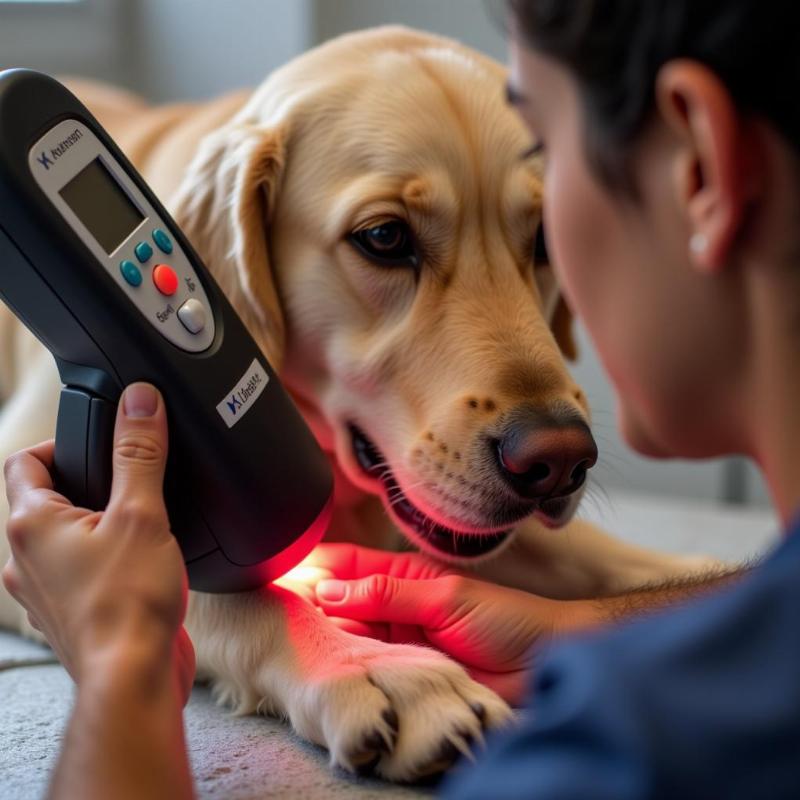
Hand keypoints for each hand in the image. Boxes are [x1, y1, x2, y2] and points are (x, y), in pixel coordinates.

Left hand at [1, 383, 194, 704]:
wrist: (134, 677)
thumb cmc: (129, 605)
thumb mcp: (142, 513)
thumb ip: (139, 453)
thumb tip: (140, 402)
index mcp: (32, 525)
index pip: (24, 463)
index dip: (58, 443)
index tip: (94, 442)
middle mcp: (25, 558)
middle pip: (44, 500)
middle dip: (87, 485)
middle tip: (128, 483)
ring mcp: (43, 590)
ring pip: (61, 538)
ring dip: (94, 524)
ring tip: (137, 525)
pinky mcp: (67, 612)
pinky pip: (76, 570)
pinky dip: (101, 558)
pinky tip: (138, 564)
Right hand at [290, 543, 596, 704]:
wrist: (545, 662)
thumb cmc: (507, 620)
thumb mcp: (445, 598)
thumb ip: (388, 593)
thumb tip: (331, 590)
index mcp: (406, 576)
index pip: (350, 566)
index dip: (316, 569)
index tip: (282, 574)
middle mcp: (397, 609)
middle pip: (343, 604)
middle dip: (312, 608)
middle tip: (275, 615)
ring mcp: (401, 643)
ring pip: (352, 639)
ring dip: (327, 641)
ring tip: (291, 643)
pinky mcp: (409, 674)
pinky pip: (371, 670)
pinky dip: (350, 670)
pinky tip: (327, 671)